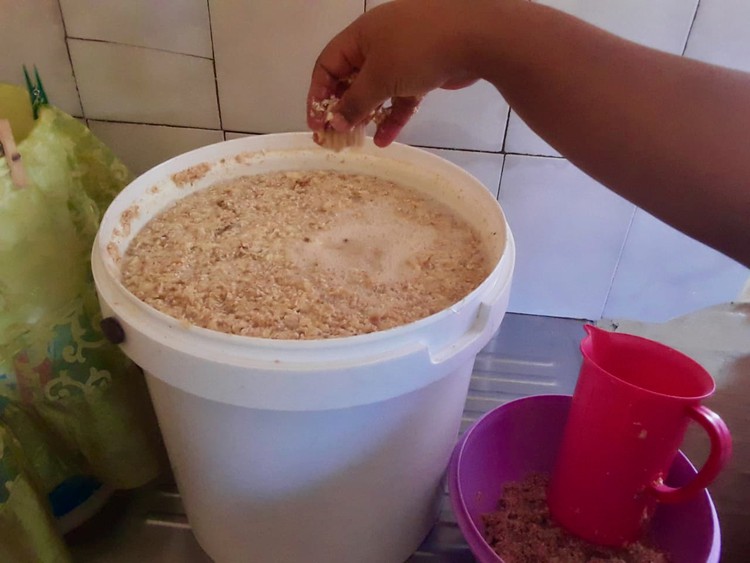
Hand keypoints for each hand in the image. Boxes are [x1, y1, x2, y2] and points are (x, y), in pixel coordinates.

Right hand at [306, 0, 486, 146]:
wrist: (475, 36)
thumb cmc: (417, 50)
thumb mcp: (379, 78)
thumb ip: (354, 103)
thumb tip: (334, 123)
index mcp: (360, 36)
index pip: (327, 66)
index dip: (318, 95)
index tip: (317, 125)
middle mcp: (378, 44)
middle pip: (351, 79)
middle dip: (343, 109)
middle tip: (337, 138)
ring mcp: (403, 57)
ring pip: (377, 91)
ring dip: (367, 116)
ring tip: (359, 141)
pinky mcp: (424, 72)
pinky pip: (401, 98)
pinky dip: (393, 117)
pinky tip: (386, 140)